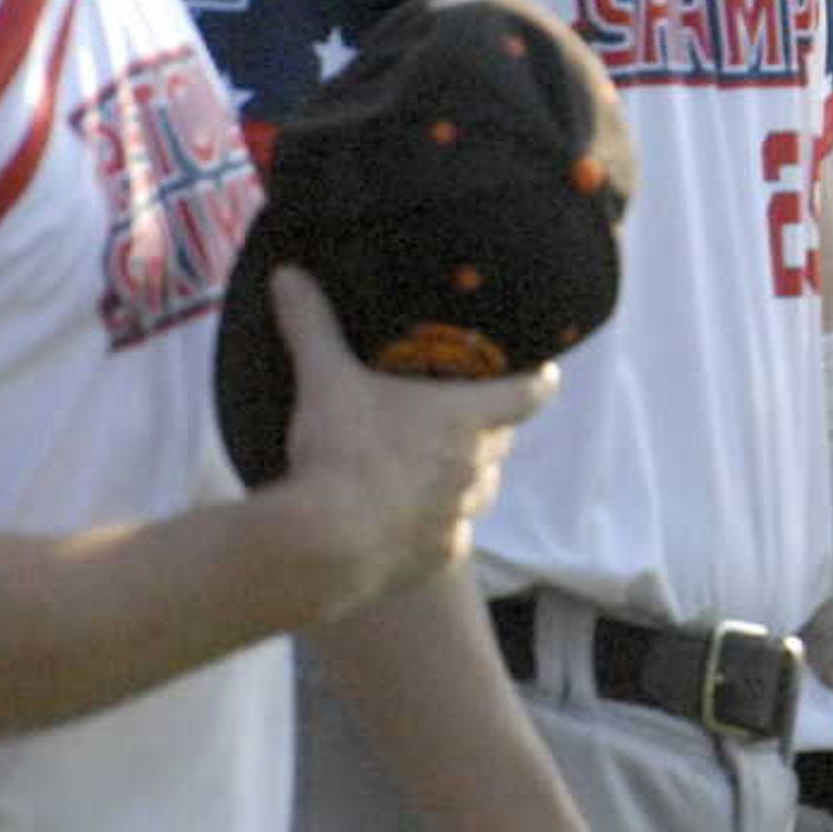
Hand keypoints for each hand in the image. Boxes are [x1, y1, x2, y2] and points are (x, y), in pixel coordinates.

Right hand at [265, 270, 548, 614]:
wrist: (326, 544)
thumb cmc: (340, 452)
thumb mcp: (325, 380)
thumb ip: (312, 325)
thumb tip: (287, 275)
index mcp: (466, 419)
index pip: (531, 393)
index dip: (540, 380)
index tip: (545, 373)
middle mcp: (476, 468)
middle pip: (500, 441)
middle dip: (486, 430)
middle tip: (461, 419)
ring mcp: (461, 516)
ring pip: (479, 491)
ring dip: (463, 480)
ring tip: (430, 470)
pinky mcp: (441, 557)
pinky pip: (450, 537)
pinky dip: (435, 528)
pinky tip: (407, 524)